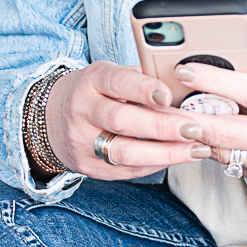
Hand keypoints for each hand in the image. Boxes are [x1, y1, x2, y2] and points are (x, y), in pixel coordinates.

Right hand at [45, 62, 212, 178]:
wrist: (51, 118)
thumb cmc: (94, 93)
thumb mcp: (109, 75)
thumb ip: (141, 80)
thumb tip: (185, 87)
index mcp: (91, 81)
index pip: (117, 83)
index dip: (143, 89)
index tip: (168, 96)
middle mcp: (82, 110)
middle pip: (122, 121)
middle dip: (163, 127)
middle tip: (194, 129)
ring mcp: (82, 141)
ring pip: (125, 152)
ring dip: (165, 153)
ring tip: (194, 150)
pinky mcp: (87, 166)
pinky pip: (125, 170)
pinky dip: (155, 165)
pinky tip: (176, 158)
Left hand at [169, 45, 246, 192]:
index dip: (215, 81)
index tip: (187, 70)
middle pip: (227, 132)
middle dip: (190, 120)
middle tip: (163, 107)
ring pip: (224, 152)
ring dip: (198, 137)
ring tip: (176, 118)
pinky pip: (235, 163)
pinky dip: (218, 148)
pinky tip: (207, 133)